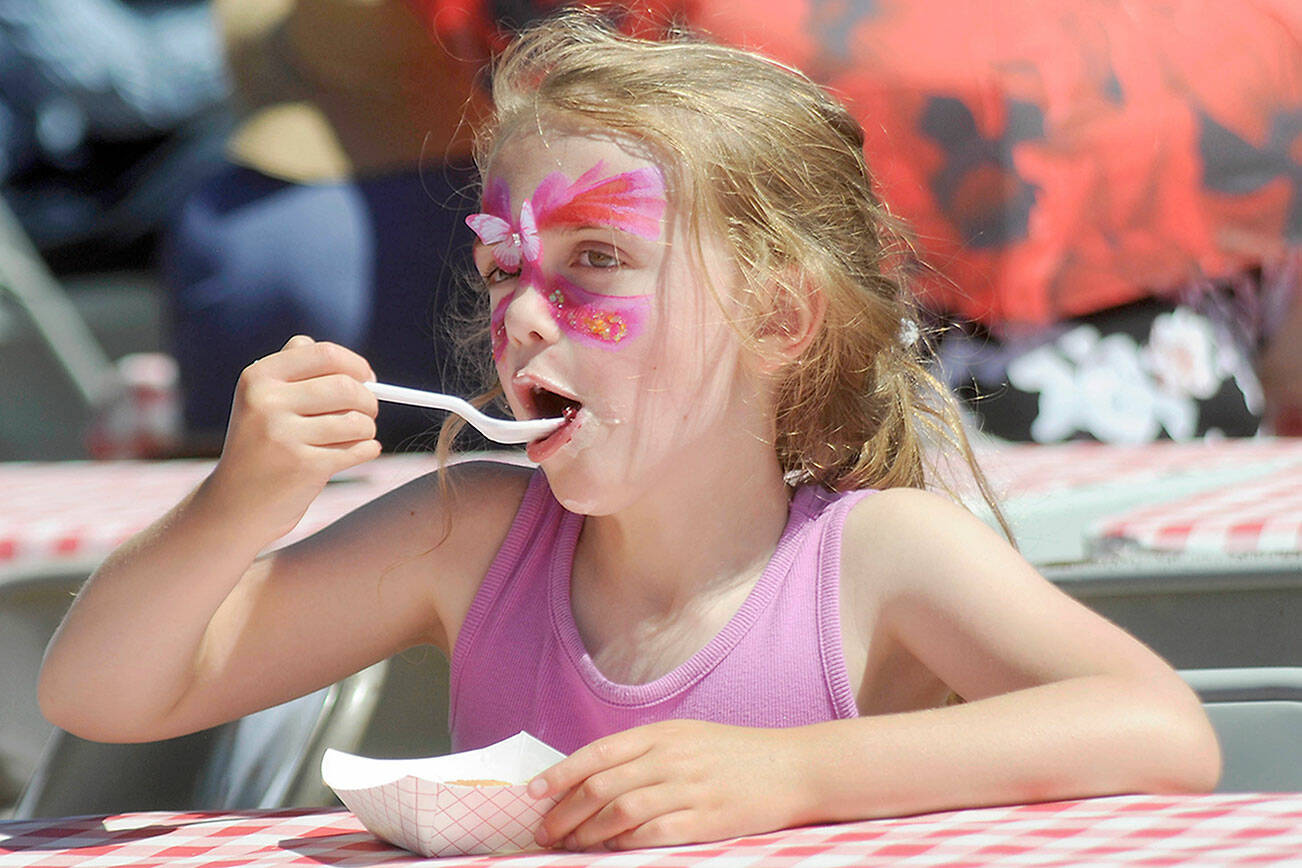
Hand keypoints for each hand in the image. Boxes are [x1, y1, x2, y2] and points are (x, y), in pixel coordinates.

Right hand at [206, 335, 380, 538]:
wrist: (236, 505)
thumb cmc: (261, 447)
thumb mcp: (262, 402)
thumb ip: (294, 371)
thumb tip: (335, 356)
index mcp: (259, 378)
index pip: (324, 354)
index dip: (356, 365)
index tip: (368, 378)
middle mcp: (266, 402)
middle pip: (346, 387)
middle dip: (369, 400)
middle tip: (369, 411)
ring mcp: (283, 435)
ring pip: (356, 421)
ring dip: (367, 430)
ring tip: (357, 437)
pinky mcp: (302, 466)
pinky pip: (357, 449)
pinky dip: (367, 450)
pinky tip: (360, 452)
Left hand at [528, 720, 808, 850]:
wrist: (794, 767)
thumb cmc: (738, 755)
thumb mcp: (689, 739)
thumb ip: (647, 753)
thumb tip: (596, 775)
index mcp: (663, 735)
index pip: (598, 753)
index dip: (560, 774)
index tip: (533, 794)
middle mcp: (670, 758)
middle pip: (601, 785)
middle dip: (564, 811)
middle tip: (544, 832)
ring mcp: (688, 788)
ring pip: (620, 811)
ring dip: (587, 832)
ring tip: (569, 846)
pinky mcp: (706, 818)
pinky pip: (653, 833)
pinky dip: (624, 844)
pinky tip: (609, 852)